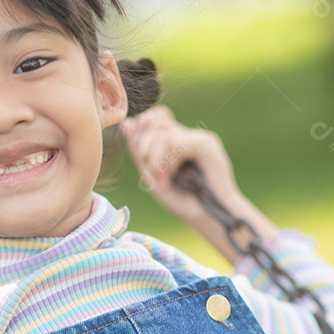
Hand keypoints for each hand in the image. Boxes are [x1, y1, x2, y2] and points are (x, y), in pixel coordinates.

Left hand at [122, 106, 278, 258]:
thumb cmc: (181, 200)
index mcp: (174, 138)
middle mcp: (186, 134)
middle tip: (155, 174)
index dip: (141, 133)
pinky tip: (177, 177)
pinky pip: (177, 144)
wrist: (207, 216)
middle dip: (144, 149)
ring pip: (163, 134)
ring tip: (166, 180)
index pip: (151, 117)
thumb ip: (138, 150)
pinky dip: (170, 163)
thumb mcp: (151, 174)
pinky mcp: (207, 144)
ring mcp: (198, 137)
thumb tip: (126, 124)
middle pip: (153, 122)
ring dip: (157, 162)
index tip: (144, 158)